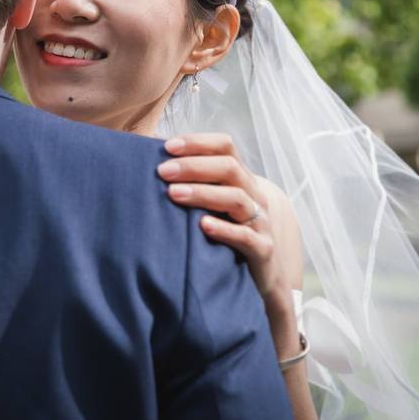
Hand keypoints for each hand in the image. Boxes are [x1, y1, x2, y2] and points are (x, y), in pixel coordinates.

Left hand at [157, 132, 294, 314]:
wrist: (261, 277)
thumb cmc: (227, 233)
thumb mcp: (214, 203)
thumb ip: (194, 183)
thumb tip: (156, 163)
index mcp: (241, 178)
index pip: (225, 146)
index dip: (198, 142)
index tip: (167, 146)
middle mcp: (253, 194)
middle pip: (230, 168)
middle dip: (194, 167)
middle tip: (163, 171)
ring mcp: (260, 221)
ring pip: (237, 198)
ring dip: (203, 193)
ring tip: (173, 194)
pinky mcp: (262, 249)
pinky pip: (246, 236)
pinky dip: (224, 229)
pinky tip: (202, 225)